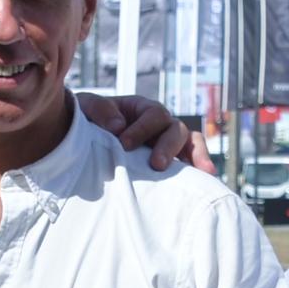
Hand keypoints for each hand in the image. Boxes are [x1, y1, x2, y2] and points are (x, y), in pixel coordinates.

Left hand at [77, 92, 207, 172]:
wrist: (81, 141)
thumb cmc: (86, 120)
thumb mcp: (86, 108)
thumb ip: (99, 110)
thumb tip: (118, 127)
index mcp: (142, 109)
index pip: (153, 114)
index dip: (142, 129)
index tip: (124, 144)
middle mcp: (159, 124)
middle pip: (175, 129)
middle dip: (167, 147)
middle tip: (156, 165)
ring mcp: (166, 143)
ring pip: (188, 143)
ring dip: (195, 156)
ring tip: (201, 174)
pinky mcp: (168, 161)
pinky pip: (190, 161)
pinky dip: (200, 167)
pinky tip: (207, 180)